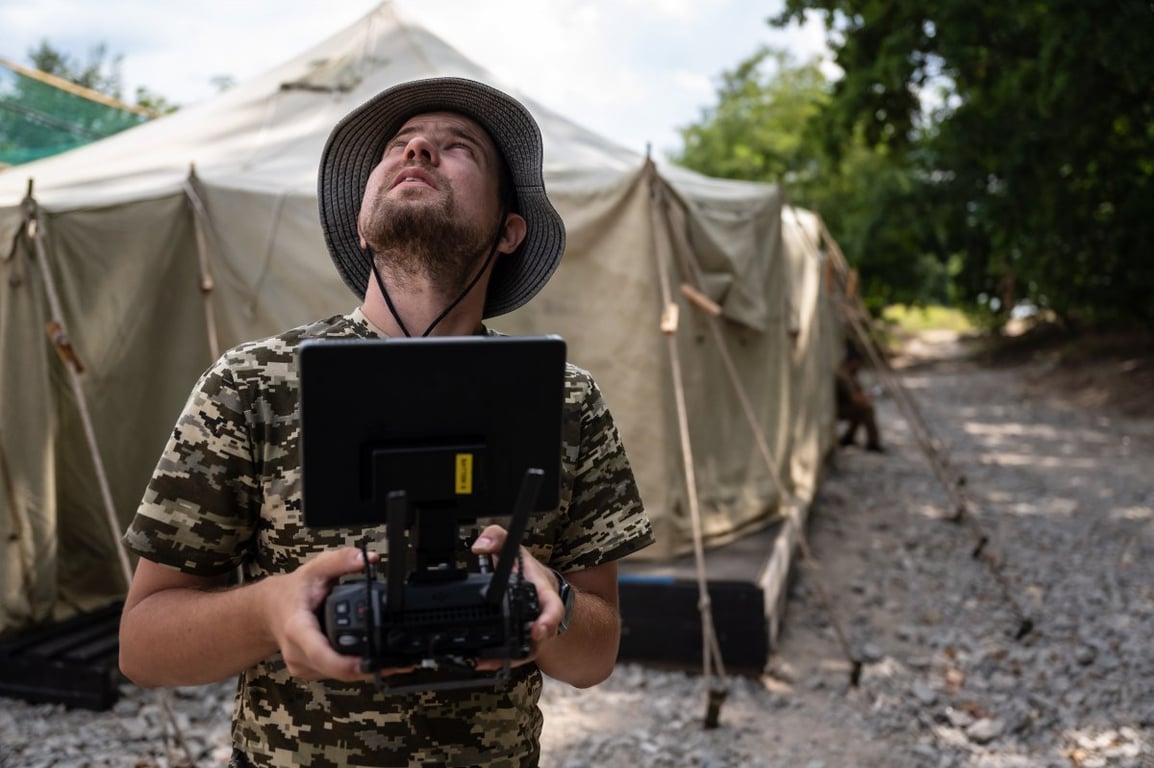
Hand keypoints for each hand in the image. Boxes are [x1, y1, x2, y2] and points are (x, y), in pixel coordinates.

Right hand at [263, 547, 412, 681]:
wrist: (268, 610)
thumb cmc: (292, 592)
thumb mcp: (315, 569)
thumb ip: (341, 561)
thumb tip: (369, 559)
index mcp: (297, 629)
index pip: (321, 654)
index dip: (346, 664)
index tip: (369, 663)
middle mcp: (297, 653)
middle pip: (337, 670)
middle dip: (369, 667)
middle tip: (400, 662)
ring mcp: (302, 666)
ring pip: (338, 675)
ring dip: (364, 669)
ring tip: (391, 658)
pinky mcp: (308, 671)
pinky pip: (335, 674)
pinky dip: (353, 667)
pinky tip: (368, 656)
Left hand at [470, 523, 565, 666]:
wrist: (541, 594)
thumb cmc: (530, 575)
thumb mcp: (516, 551)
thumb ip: (498, 538)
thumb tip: (480, 546)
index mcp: (544, 595)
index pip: (553, 609)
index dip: (548, 620)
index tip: (539, 630)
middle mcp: (541, 619)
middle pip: (540, 637)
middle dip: (530, 645)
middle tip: (513, 651)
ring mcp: (532, 636)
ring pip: (524, 652)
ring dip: (505, 657)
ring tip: (483, 660)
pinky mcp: (521, 646)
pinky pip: (511, 657)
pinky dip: (495, 661)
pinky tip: (479, 662)